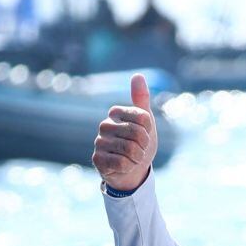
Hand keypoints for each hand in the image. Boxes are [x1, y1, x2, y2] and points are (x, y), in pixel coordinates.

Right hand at [94, 73, 156, 191]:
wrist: (132, 169)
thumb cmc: (139, 143)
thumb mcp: (145, 121)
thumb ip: (141, 98)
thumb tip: (138, 75)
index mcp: (115, 112)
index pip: (143, 117)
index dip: (149, 130)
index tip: (144, 134)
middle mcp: (104, 125)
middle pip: (137, 134)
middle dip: (144, 146)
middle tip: (139, 149)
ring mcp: (99, 142)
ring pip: (130, 149)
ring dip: (137, 158)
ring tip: (132, 158)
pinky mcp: (97, 159)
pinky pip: (122, 162)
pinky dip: (128, 166)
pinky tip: (123, 165)